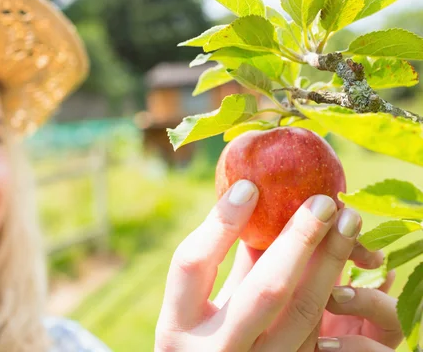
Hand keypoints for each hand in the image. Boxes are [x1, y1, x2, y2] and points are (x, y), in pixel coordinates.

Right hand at [155, 179, 385, 350]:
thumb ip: (225, 269)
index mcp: (176, 327)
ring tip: (347, 224)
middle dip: (299, 239)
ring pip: (304, 313)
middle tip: (322, 201)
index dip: (221, 224)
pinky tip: (345, 262)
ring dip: (331, 263)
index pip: (193, 265)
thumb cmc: (200, 340)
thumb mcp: (196, 309)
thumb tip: (257, 207)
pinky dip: (332, 291)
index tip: (250, 186)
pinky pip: (318, 330)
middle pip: (265, 290)